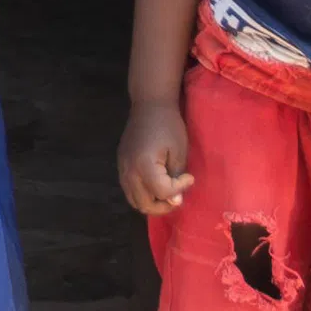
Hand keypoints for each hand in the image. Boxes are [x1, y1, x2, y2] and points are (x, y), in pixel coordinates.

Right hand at [117, 94, 191, 217]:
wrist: (149, 105)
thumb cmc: (169, 125)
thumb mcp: (179, 151)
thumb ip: (175, 178)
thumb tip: (175, 201)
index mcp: (144, 165)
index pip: (162, 192)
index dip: (179, 189)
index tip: (189, 177)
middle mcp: (129, 171)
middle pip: (145, 204)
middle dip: (165, 205)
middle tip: (178, 194)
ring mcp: (122, 169)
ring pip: (135, 201)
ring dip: (152, 203)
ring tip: (167, 193)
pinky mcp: (121, 166)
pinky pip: (129, 190)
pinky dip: (142, 195)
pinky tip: (155, 186)